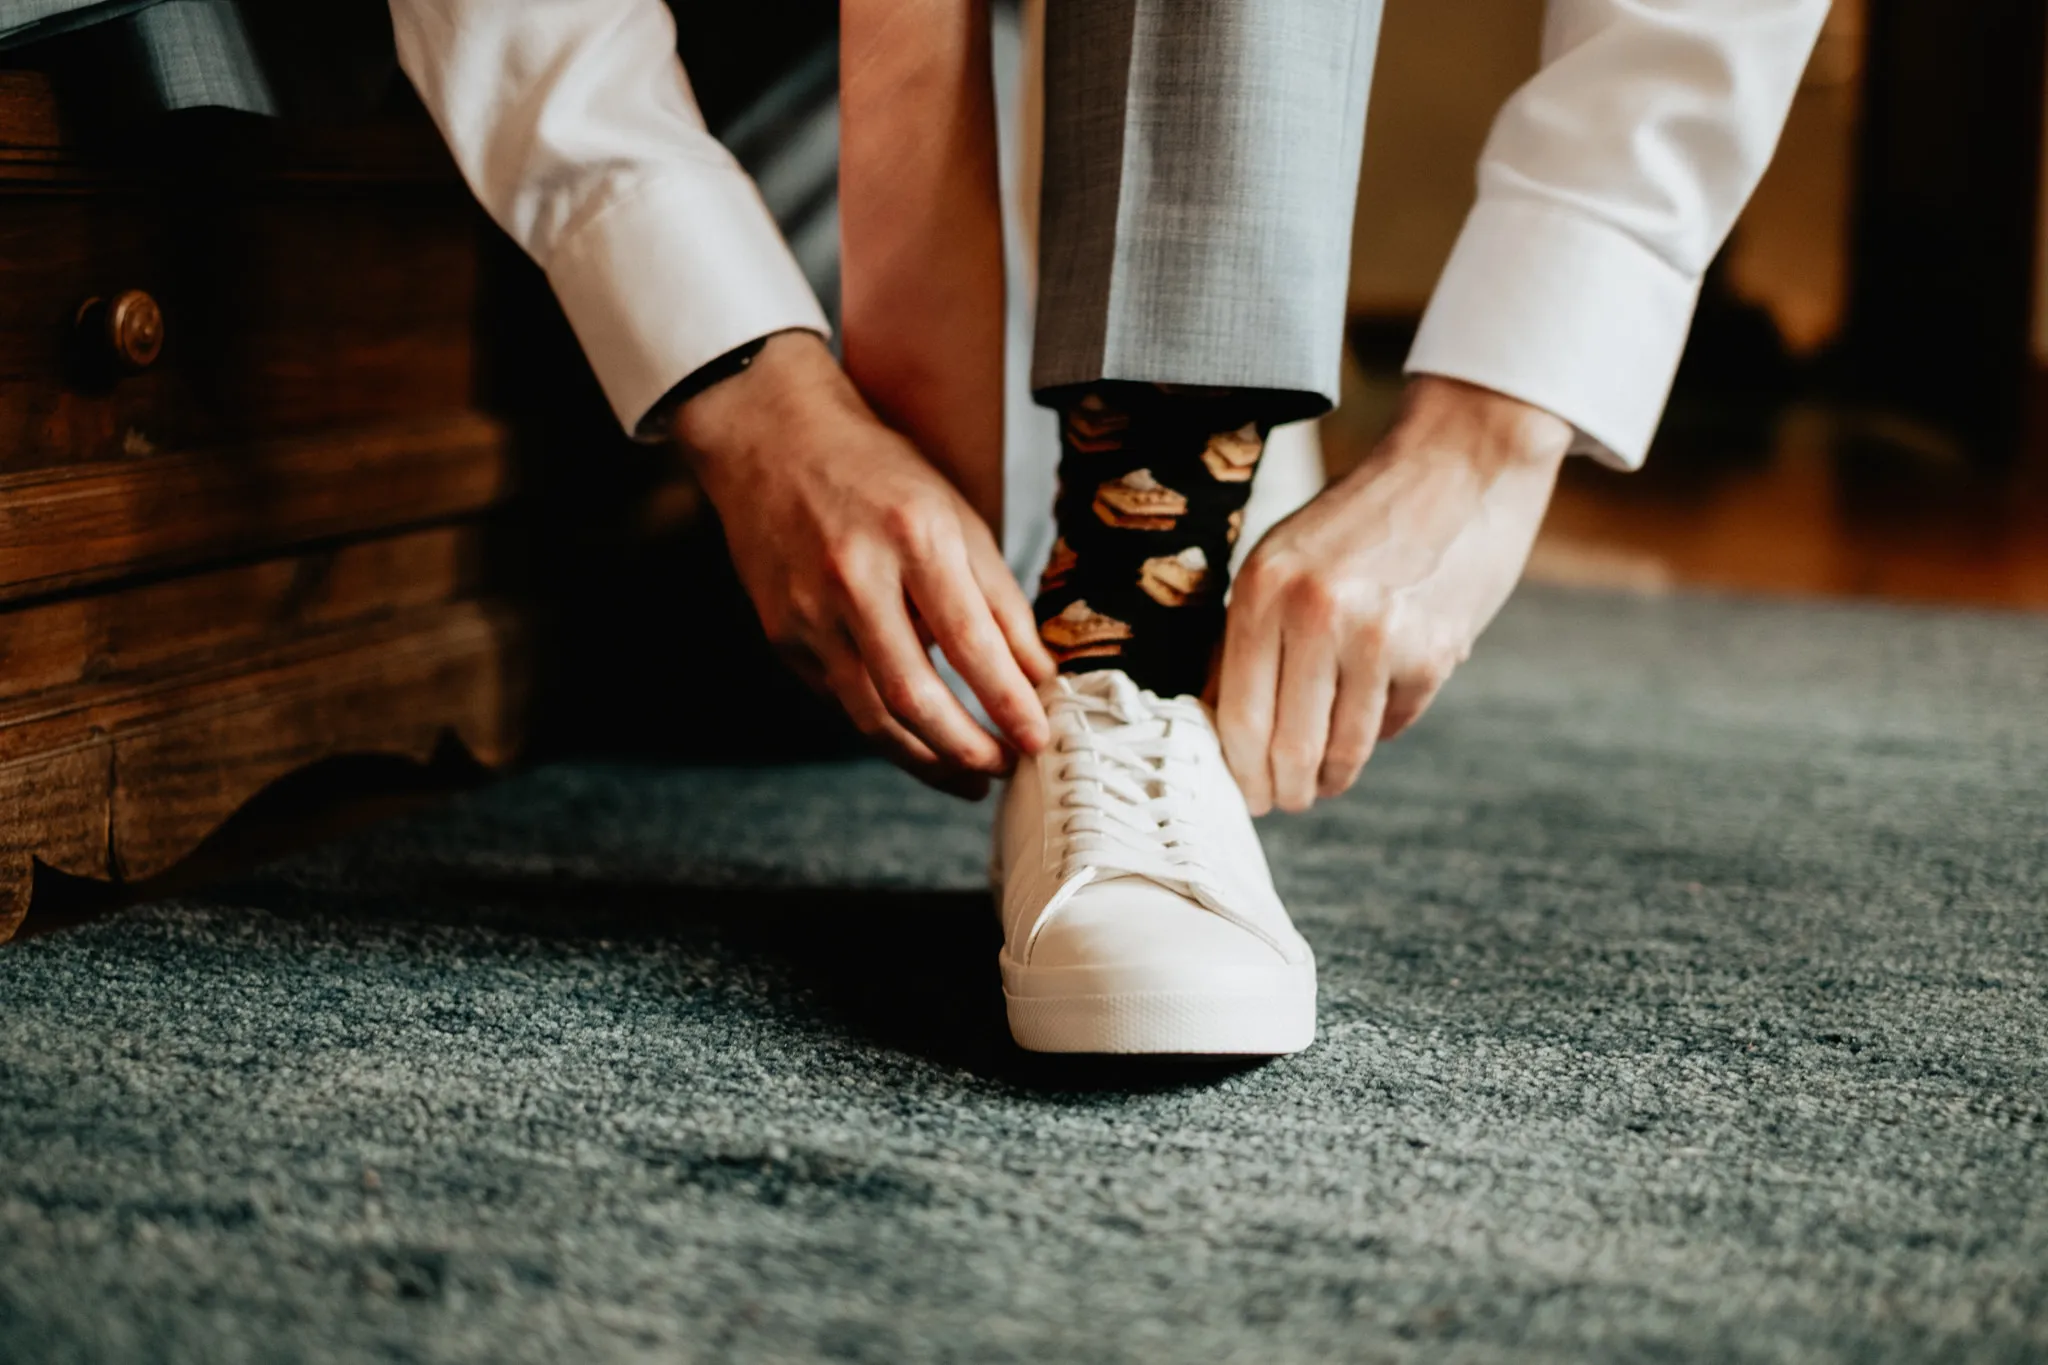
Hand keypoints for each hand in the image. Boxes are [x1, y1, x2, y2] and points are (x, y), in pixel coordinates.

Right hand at [672, 332, 1054, 798]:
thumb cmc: (875, 472)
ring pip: (870, 715)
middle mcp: (855, 578)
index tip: (1038, 739)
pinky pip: (840, 701)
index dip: (1008, 702)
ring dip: (924, 760)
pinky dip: (883, 728)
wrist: (770, 439)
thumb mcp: (954, 514)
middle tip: (1002, 770)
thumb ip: (998, 597)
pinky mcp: (781, 636)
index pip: (970, 642)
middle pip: (913, 695)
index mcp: (913, 538)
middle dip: (965, 749)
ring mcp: (808, 612)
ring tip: (966, 778)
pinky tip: (916, 739)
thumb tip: (1038, 673)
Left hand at [1218, 376, 1570, 813]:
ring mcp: (1377, 636)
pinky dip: (1380, 729)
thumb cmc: (1358, 518)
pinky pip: (1393, 722)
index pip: (1238, 714)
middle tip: (1285, 803)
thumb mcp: (1282, 560)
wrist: (1460, 465)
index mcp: (1262, 589)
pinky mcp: (1433, 653)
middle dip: (1284, 789)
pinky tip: (1376, 710)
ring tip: (1325, 784)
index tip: (1245, 796)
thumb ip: (1247, 635)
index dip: (1240, 770)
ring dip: (1332, 778)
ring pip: (1343, 748)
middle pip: (1287, 746)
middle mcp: (1314, 614)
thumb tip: (1216, 722)